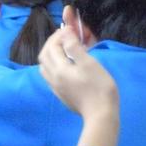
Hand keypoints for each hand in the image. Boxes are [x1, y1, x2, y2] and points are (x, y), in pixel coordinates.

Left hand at [39, 27, 118, 145]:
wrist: (101, 115)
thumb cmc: (99, 87)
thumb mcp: (89, 63)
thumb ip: (75, 47)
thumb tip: (65, 33)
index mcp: (59, 68)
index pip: (52, 46)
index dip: (58, 35)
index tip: (68, 29)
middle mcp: (52, 77)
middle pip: (44, 55)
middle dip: (52, 43)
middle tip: (64, 37)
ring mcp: (55, 87)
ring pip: (44, 66)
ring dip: (50, 54)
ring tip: (62, 49)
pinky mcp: (60, 95)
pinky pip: (49, 75)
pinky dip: (52, 65)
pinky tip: (63, 65)